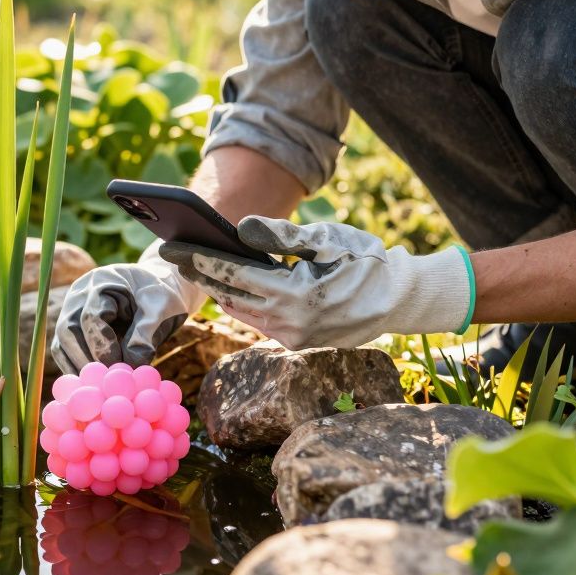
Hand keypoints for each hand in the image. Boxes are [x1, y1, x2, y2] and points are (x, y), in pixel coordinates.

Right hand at [51, 242, 205, 372]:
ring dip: (77, 369)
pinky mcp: (73, 329)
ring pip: (62, 343)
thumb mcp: (160, 309)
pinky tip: (94, 386)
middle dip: (84, 360)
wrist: (157, 286)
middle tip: (103, 385)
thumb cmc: (160, 295)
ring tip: (98, 390)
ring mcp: (71, 312)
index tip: (118, 368)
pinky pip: (66, 352)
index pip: (91, 318)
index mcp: (100, 283)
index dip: (102, 346)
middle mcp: (78, 296)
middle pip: (67, 330)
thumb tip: (130, 365)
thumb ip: (145, 335)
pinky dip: (77, 369)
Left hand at [159, 215, 473, 349]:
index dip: (201, 260)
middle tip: (174, 254)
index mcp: (296, 296)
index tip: (174, 248)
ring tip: (195, 267)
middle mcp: (289, 324)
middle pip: (230, 296)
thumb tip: (240, 229)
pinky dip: (242, 302)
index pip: (234, 276)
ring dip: (219, 290)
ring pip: (242, 312)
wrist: (401, 299)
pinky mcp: (297, 345)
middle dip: (201, 274)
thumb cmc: (366, 261)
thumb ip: (281, 234)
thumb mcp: (327, 238)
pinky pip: (259, 321)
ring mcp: (293, 339)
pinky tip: (227, 285)